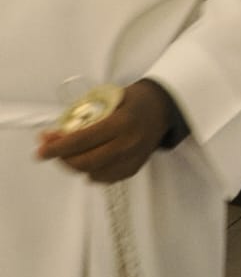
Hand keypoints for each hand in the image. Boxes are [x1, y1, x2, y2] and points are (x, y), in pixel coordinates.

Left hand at [37, 79, 172, 183]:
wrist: (164, 108)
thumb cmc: (135, 99)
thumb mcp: (112, 98)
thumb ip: (89, 115)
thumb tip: (59, 132)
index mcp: (122, 123)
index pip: (83, 140)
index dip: (58, 147)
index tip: (41, 148)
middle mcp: (128, 144)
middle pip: (84, 161)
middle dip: (61, 158)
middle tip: (49, 149)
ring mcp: (131, 160)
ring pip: (91, 173)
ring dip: (73, 165)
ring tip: (67, 153)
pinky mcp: (132, 169)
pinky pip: (103, 178)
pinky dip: (89, 171)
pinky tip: (87, 159)